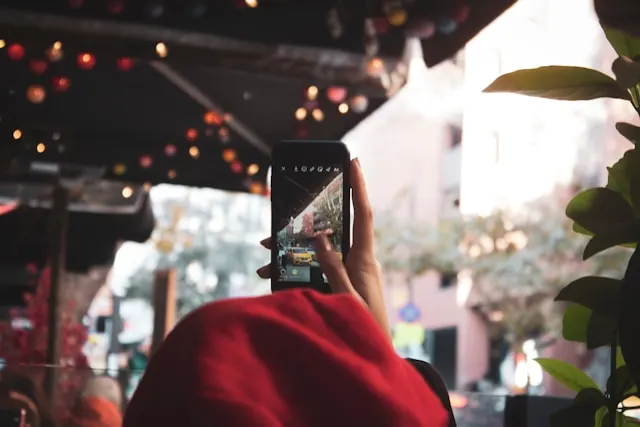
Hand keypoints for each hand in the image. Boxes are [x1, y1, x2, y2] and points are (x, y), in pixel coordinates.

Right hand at [257, 159, 389, 337]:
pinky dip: (295, 268)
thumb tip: (321, 237)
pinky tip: (273, 273)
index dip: (358, 186)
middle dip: (308, 217)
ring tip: (266, 249)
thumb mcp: (346, 297)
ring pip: (317, 248)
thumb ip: (334, 267)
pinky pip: (314, 267)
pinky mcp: (339, 283)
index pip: (363, 214)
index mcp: (364, 259)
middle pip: (333, 228)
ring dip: (293, 247)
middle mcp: (357, 260)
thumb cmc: (366, 329)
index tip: (353, 161)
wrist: (373, 358)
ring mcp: (347, 271)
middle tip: (285, 211)